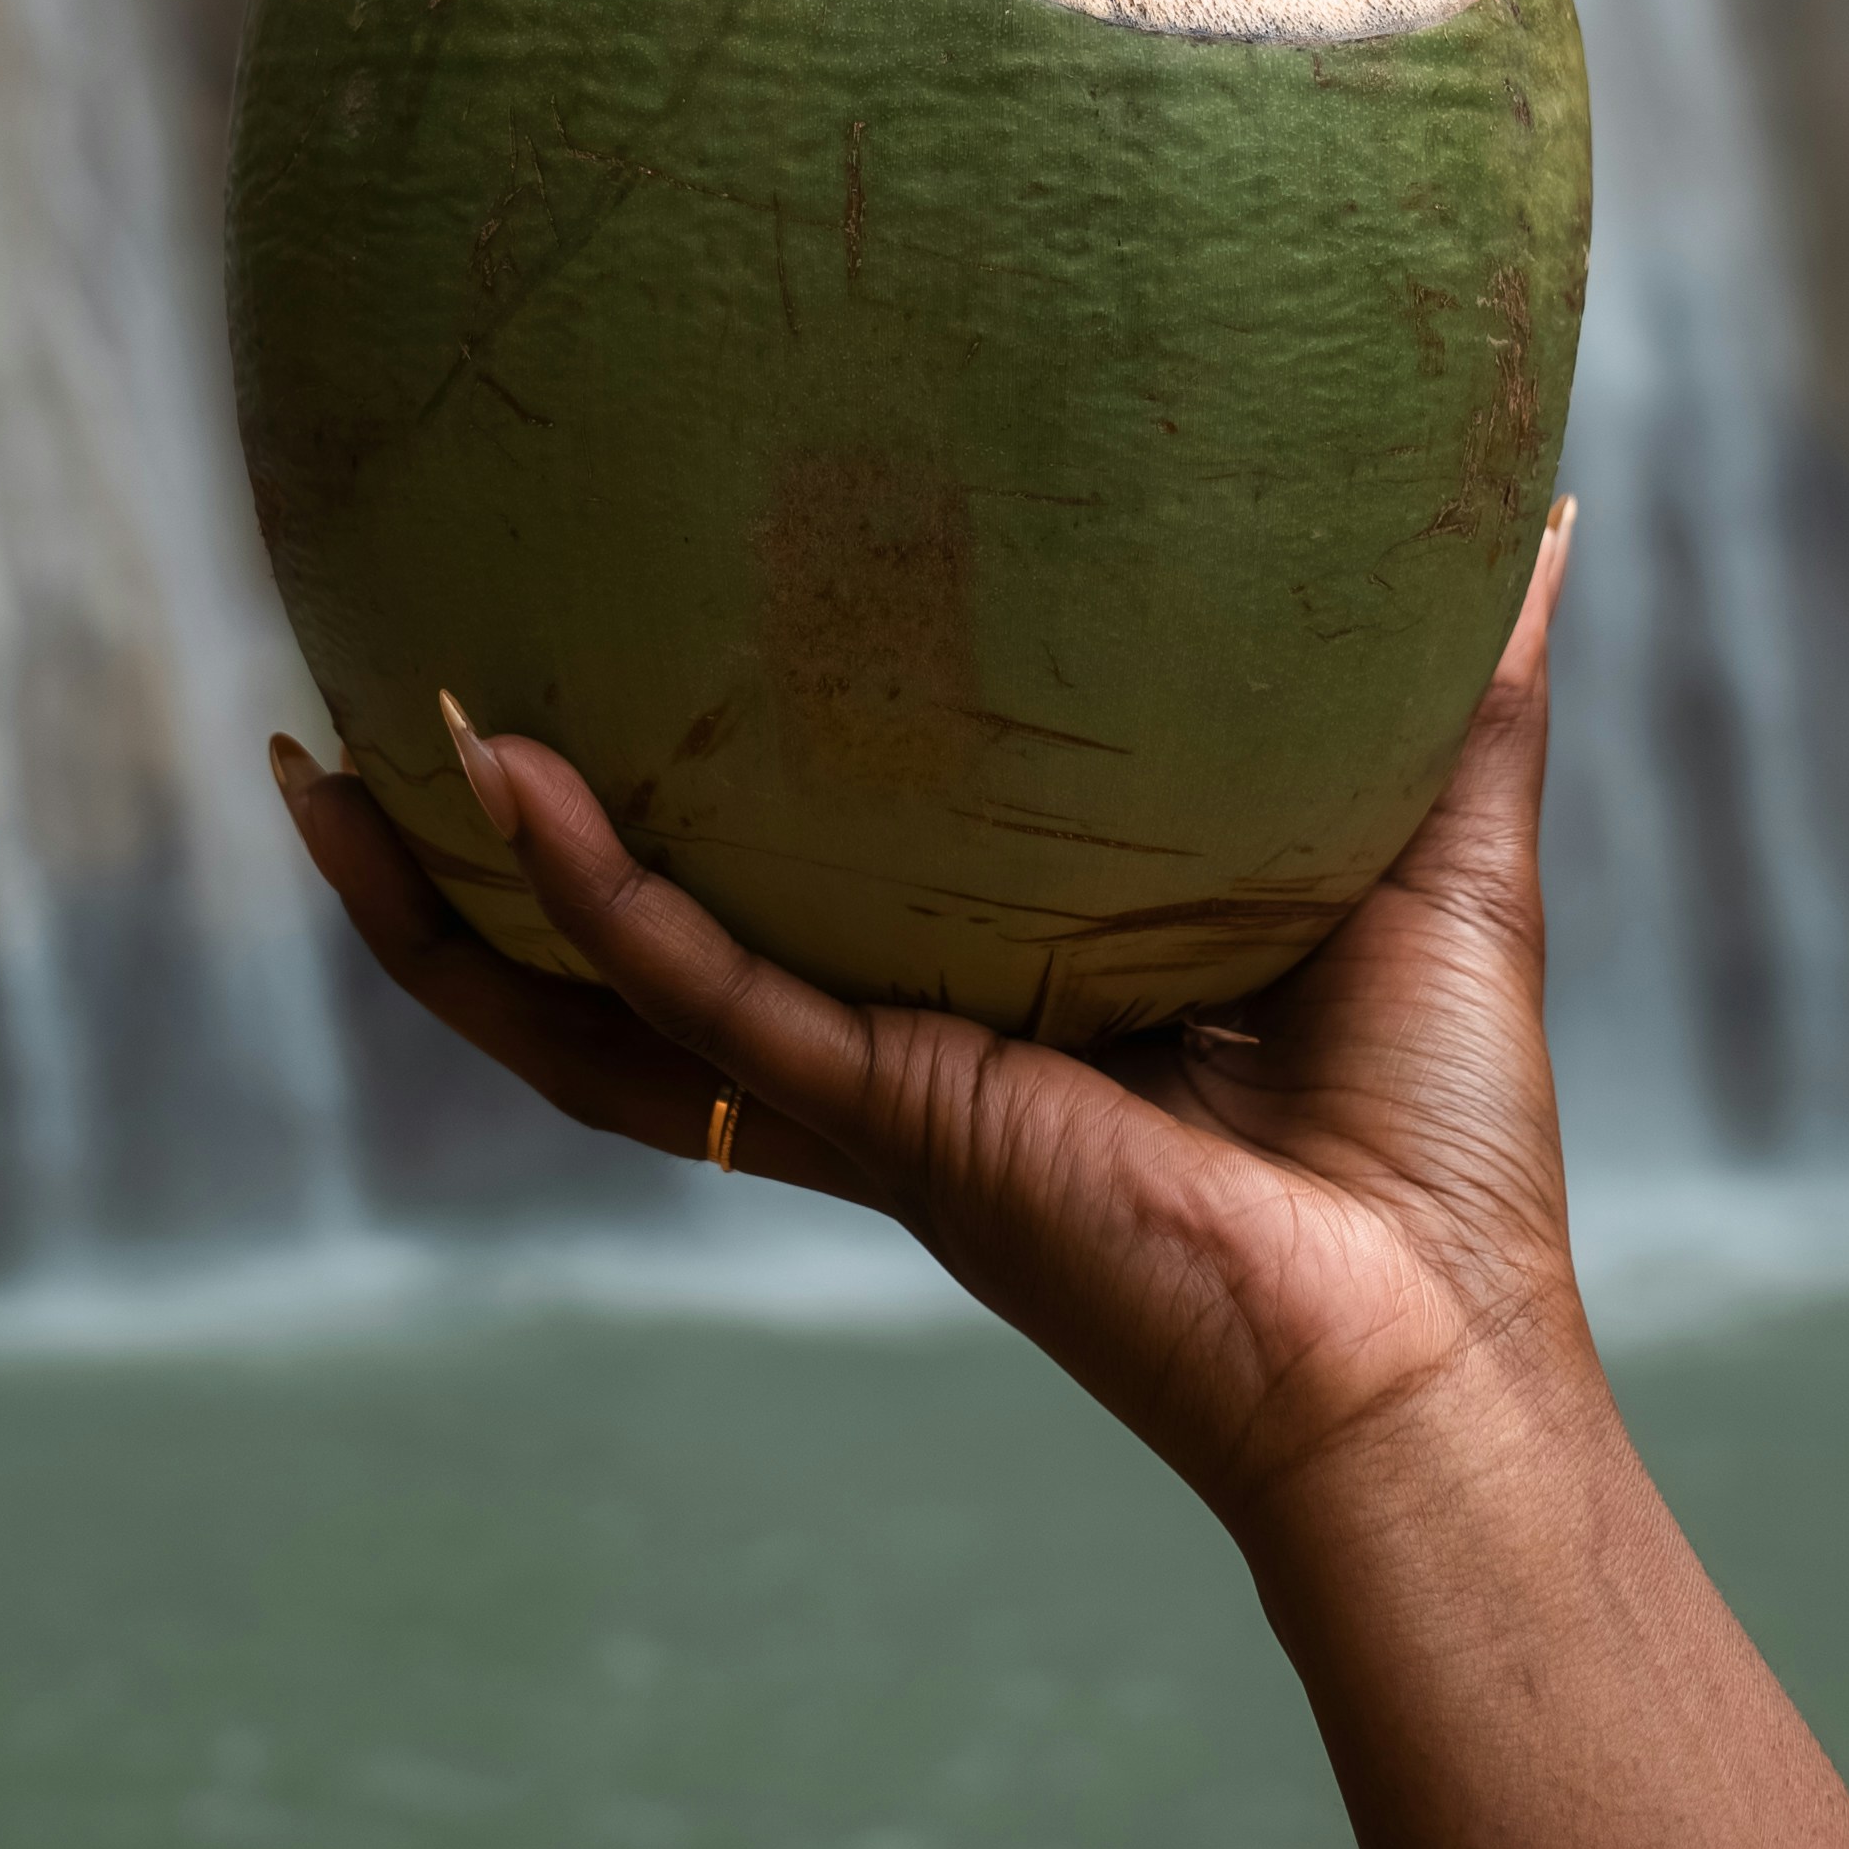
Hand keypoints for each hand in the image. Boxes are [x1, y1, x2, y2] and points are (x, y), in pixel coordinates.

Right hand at [275, 499, 1597, 1538]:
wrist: (1439, 1346)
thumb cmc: (1440, 1148)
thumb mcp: (1433, 860)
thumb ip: (1459, 689)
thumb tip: (1531, 502)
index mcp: (976, 1008)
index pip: (760, 908)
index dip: (644, 814)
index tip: (568, 670)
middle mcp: (885, 1055)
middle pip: (604, 967)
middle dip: (456, 871)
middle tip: (342, 725)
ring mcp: (866, 1097)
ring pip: (578, 1009)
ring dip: (433, 904)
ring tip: (317, 769)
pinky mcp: (890, 1124)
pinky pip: (692, 1000)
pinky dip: (588, 895)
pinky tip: (503, 781)